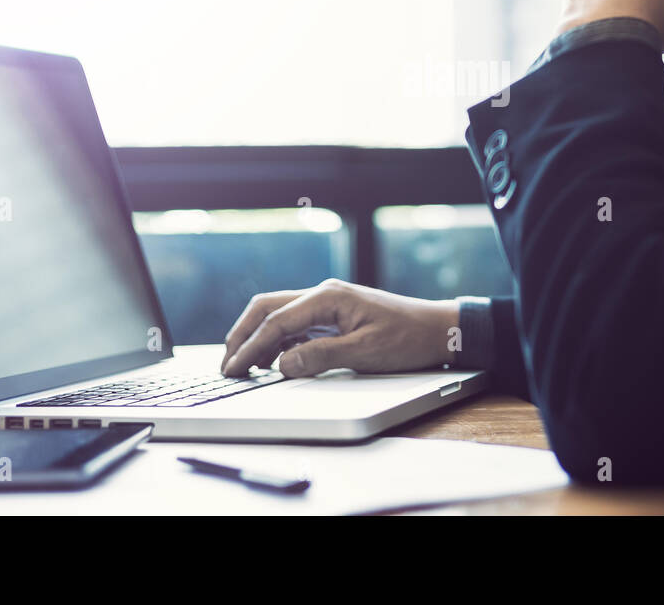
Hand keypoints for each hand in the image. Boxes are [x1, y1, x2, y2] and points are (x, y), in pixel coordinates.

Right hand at [219, 280, 460, 377]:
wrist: (437, 330)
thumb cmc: (407, 338)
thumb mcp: (365, 352)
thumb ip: (321, 357)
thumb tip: (281, 365)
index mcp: (328, 297)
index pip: (276, 321)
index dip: (250, 347)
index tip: (233, 370)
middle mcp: (323, 294)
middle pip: (267, 309)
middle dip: (242, 336)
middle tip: (226, 366)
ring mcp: (327, 303)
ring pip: (277, 315)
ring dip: (257, 338)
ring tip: (242, 366)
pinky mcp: (332, 316)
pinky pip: (294, 325)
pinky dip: (276, 341)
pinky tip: (271, 361)